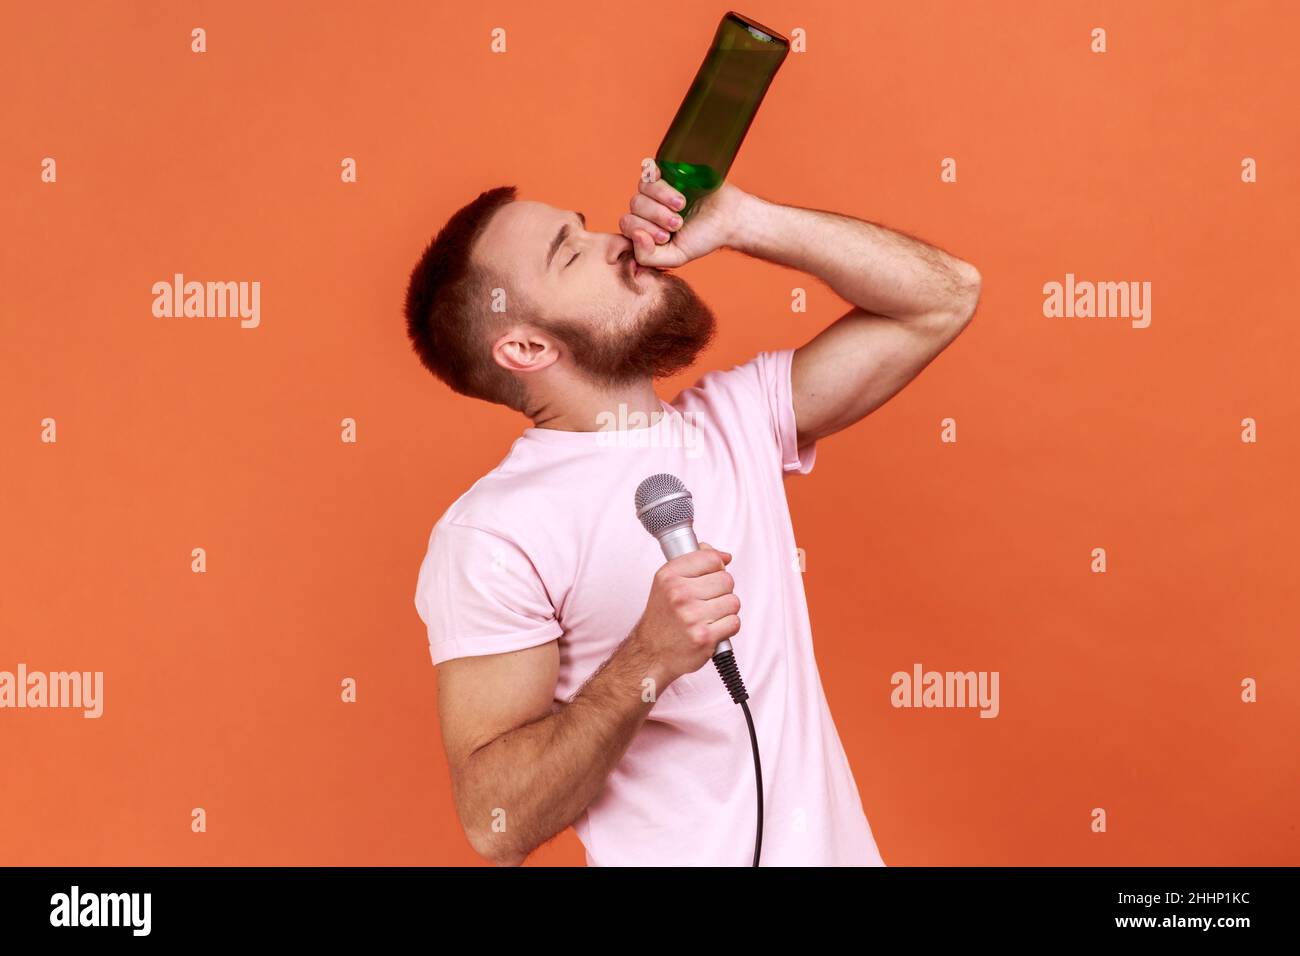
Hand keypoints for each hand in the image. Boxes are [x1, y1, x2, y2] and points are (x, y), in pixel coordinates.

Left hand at [619, 160, 745, 268]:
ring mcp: (657, 188)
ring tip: (682, 206)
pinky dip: (659, 181)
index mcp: (646, 226)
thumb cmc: (703, 237)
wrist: (730, 217)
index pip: (627, 225)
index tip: (667, 237)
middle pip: (634, 206)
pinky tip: (677, 192)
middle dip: (656, 217)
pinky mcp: (668, 171)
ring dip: (661, 201)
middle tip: (678, 222)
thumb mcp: (675, 256)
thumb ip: (648, 257)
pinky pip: (650, 171)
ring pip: (642, 190)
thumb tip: (635, 235)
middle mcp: (648, 206)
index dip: (643, 230)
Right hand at [628, 543, 741, 685]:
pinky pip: (734, 622)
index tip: (710, 576)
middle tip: (706, 602)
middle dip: (722, 591)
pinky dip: (727, 627)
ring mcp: (691, 616)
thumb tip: (724, 556)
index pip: (711, 558)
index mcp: (669, 576)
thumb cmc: (663, 618)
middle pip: (726, 580)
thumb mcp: (668, 582)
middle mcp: (678, 594)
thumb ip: (694, 562)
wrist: (651, 653)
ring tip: (708, 617)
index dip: (716, 567)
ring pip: (733, 601)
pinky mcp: (704, 637)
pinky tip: (712, 629)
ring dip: (725, 611)